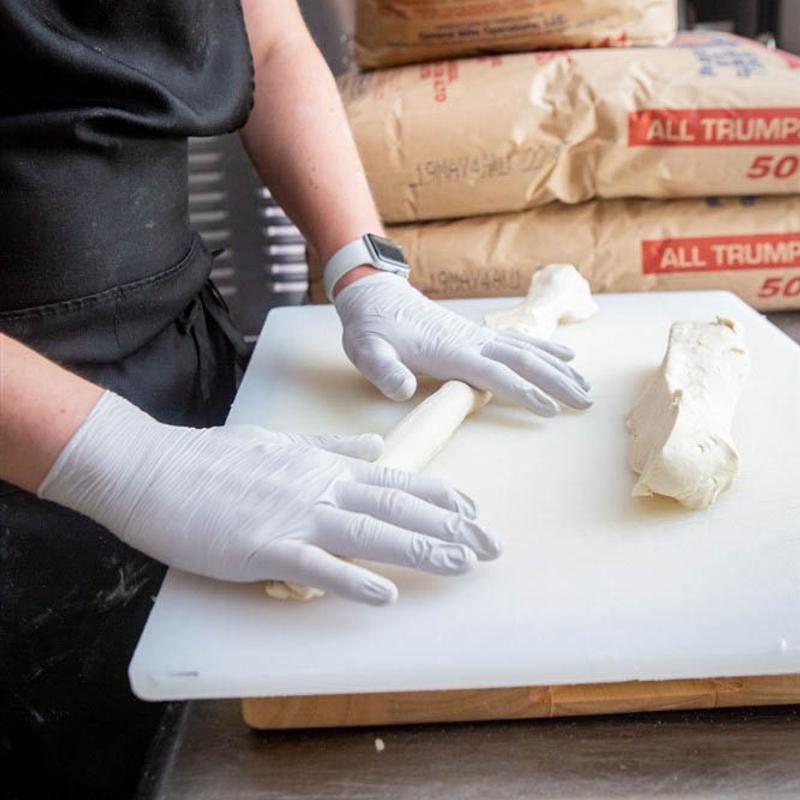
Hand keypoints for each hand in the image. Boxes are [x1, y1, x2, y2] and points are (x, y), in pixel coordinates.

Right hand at [38, 392, 500, 604]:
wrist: (155, 468)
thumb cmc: (215, 458)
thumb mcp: (281, 443)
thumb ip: (331, 447)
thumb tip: (374, 445)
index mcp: (324, 467)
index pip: (396, 480)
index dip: (440, 497)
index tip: (475, 512)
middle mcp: (320, 488)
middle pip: (396, 507)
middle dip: (449, 528)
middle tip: (492, 547)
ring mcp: (294, 517)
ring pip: (370, 533)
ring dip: (420, 550)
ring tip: (463, 564)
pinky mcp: (264, 548)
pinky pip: (317, 567)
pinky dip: (354, 582)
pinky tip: (387, 595)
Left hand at [334, 274, 590, 415]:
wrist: (375, 294)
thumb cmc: (371, 327)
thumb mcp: (366, 350)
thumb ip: (384, 370)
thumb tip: (403, 390)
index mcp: (449, 351)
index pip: (494, 374)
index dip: (523, 391)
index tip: (550, 409)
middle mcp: (471, 341)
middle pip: (523, 361)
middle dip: (557, 382)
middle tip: (586, 403)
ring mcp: (476, 335)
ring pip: (527, 351)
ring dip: (559, 369)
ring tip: (586, 387)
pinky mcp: (476, 334)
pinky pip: (518, 342)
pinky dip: (546, 349)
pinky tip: (566, 356)